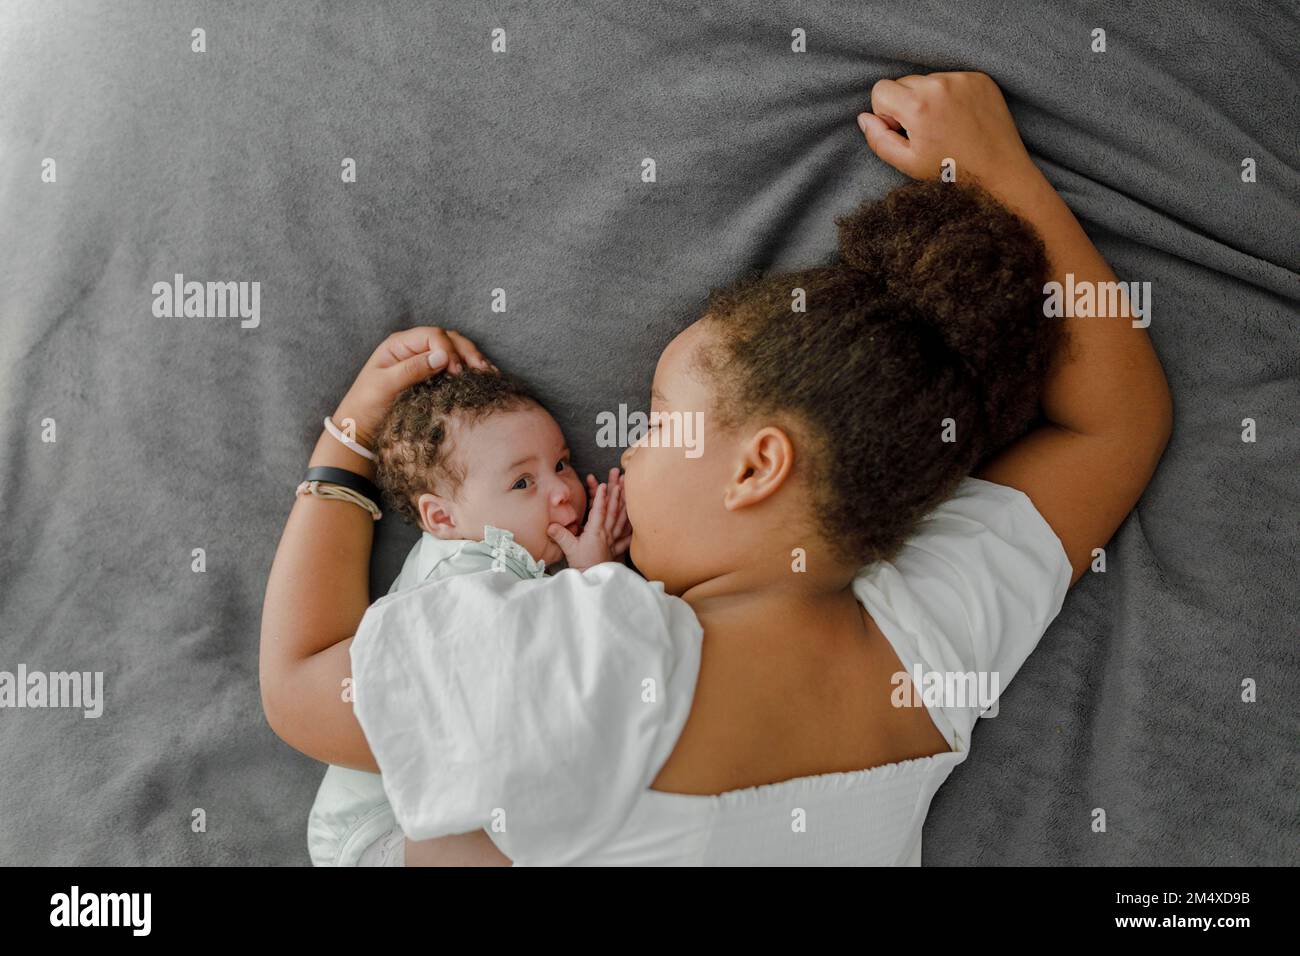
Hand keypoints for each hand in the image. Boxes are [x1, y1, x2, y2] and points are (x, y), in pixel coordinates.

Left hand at [331, 326, 497, 446]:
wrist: (362, 429)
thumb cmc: (367, 406)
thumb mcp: (385, 386)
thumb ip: (412, 369)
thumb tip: (443, 356)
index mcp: (399, 344)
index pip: (433, 335)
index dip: (448, 350)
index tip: (456, 371)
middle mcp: (414, 349)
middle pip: (449, 339)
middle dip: (467, 352)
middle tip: (482, 371)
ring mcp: (424, 362)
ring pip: (456, 351)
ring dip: (472, 360)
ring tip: (487, 374)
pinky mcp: (432, 378)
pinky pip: (454, 368)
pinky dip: (469, 372)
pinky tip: (481, 379)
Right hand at [547, 468, 630, 569]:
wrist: (594, 580)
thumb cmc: (582, 565)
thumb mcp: (569, 549)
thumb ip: (561, 536)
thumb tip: (550, 525)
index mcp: (595, 532)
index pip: (599, 511)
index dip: (601, 497)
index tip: (603, 485)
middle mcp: (606, 534)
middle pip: (613, 511)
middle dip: (616, 494)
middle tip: (620, 481)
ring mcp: (613, 540)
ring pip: (621, 518)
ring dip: (624, 504)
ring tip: (628, 492)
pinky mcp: (616, 547)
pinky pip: (626, 533)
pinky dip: (631, 524)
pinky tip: (636, 519)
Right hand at [857, 72, 1039, 190]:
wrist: (1000, 171)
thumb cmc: (952, 172)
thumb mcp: (907, 164)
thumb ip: (878, 140)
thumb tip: (864, 118)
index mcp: (918, 106)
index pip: (881, 89)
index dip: (886, 113)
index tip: (903, 130)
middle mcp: (940, 85)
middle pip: (903, 82)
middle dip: (907, 104)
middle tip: (926, 131)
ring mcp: (962, 79)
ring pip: (927, 80)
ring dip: (929, 99)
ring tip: (946, 125)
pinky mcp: (979, 78)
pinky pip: (951, 79)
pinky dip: (950, 96)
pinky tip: (960, 118)